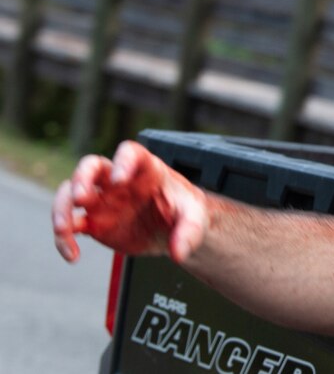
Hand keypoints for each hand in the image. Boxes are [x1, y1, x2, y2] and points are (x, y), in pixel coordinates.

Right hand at [53, 140, 208, 263]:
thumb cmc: (185, 213)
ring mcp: (103, 201)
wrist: (175, 231)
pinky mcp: (94, 223)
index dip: (123, 161)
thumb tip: (179, 253)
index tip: (120, 179)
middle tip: (80, 197)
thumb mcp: (195, 219)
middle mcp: (119, 181)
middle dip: (81, 178)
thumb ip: (189, 233)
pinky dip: (64, 239)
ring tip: (65, 228)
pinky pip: (70, 226)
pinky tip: (72, 255)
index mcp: (145, 170)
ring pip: (70, 193)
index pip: (130, 153)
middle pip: (91, 166)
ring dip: (62, 208)